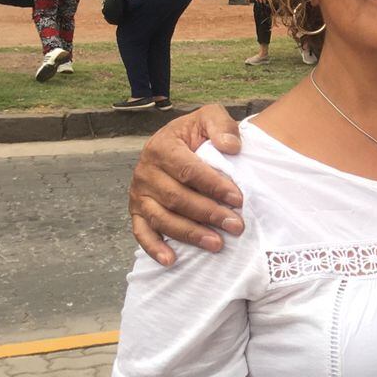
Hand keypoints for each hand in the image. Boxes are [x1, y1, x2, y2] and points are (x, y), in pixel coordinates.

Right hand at [128, 106, 245, 264]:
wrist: (178, 142)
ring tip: (217, 244)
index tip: (238, 199)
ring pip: (162, 218)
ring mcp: (138, 194)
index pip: (188, 170)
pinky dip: (154, 248)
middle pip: (177, 198)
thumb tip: (230, 147)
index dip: (213, 186)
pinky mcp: (137, 211)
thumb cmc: (197, 133)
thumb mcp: (210, 117)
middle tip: (236, 226)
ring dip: (190, 234)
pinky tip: (172, 260)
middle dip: (208, 213)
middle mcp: (145, 172)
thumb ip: (220, 125)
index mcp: (162, 147)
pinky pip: (141, 232)